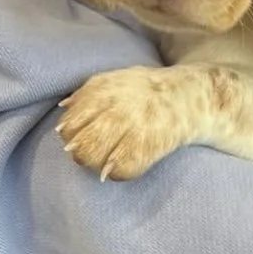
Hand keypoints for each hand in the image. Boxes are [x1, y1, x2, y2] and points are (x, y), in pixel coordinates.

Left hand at [57, 65, 185, 179]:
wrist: (188, 96)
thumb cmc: (145, 92)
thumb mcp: (114, 81)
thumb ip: (88, 94)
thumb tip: (63, 107)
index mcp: (101, 89)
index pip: (69, 122)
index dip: (71, 134)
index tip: (82, 136)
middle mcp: (113, 106)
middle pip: (79, 143)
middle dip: (81, 152)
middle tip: (93, 152)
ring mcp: (131, 125)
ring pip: (93, 156)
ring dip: (96, 164)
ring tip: (106, 161)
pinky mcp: (150, 143)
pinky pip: (122, 168)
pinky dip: (118, 172)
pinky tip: (123, 166)